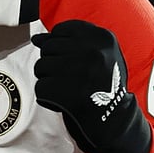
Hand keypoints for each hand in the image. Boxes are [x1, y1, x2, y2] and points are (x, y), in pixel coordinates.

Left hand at [32, 20, 150, 152]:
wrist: (116, 122)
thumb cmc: (102, 85)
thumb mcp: (97, 57)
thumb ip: (66, 43)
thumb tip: (36, 39)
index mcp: (104, 38)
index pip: (61, 30)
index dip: (59, 46)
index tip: (70, 60)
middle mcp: (94, 52)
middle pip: (48, 48)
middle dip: (52, 64)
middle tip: (71, 80)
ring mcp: (82, 73)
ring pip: (41, 67)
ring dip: (49, 81)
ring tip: (68, 90)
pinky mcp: (69, 94)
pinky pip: (40, 88)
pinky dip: (47, 98)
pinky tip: (64, 102)